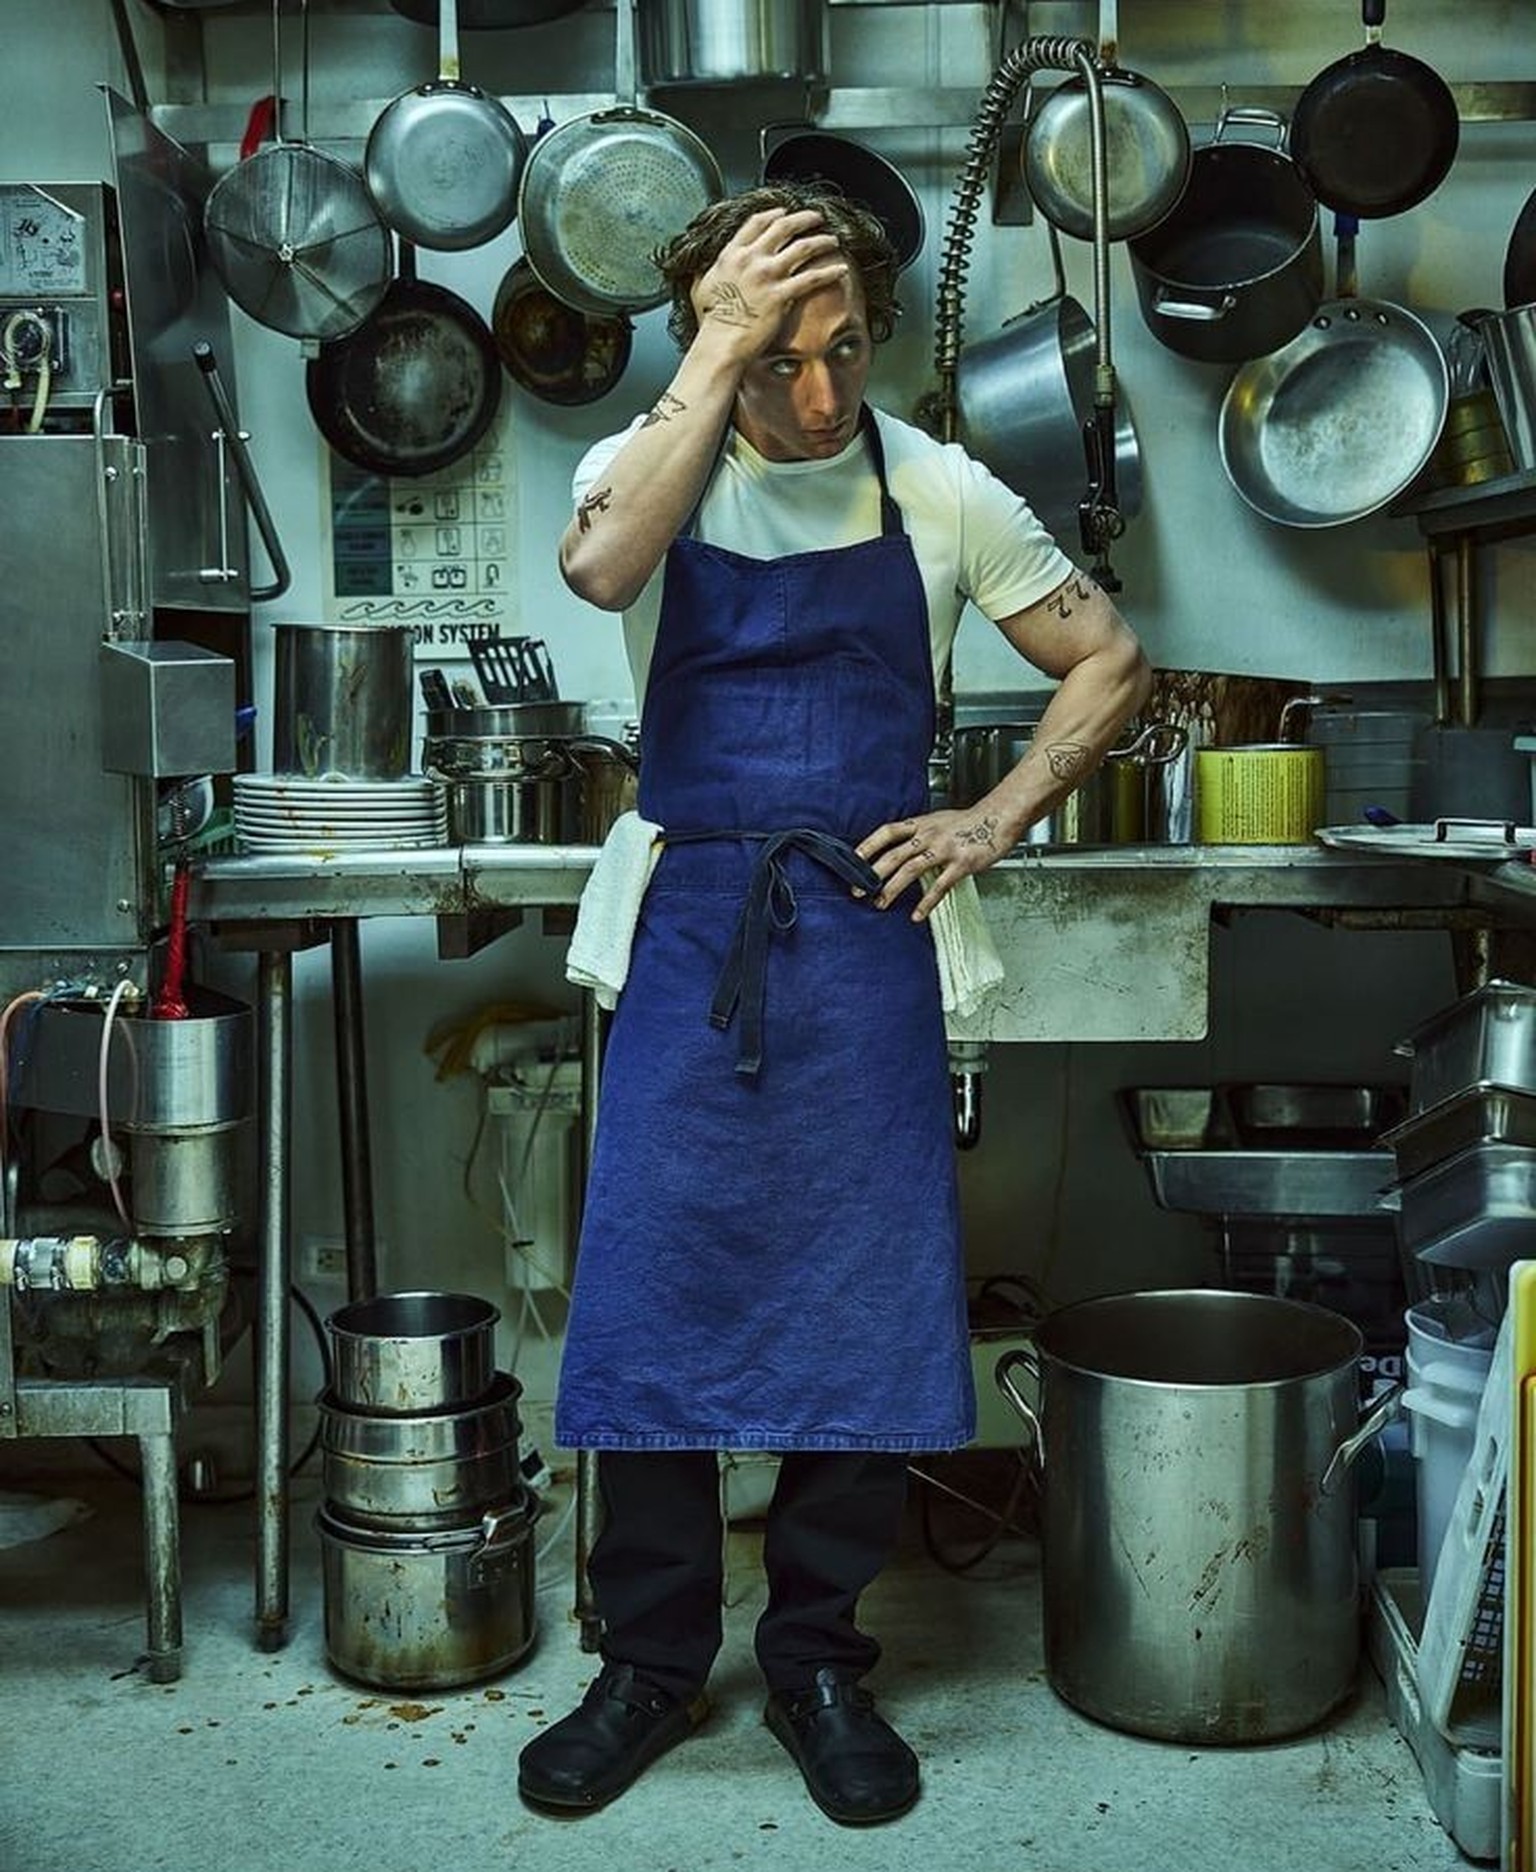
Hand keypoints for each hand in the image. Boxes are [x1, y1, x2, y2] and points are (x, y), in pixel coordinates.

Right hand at [690, 208, 848, 361]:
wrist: (721, 343)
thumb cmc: (712, 322)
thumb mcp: (703, 287)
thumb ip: (708, 271)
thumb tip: (705, 268)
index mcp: (732, 254)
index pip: (757, 223)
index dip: (774, 214)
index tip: (784, 212)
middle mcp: (751, 258)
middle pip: (783, 227)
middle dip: (803, 218)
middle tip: (816, 218)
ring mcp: (767, 275)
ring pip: (802, 247)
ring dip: (821, 241)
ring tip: (833, 240)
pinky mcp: (781, 295)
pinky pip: (811, 278)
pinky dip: (829, 271)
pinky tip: (840, 269)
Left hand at [856, 807, 1013, 921]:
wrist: (999, 817)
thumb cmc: (969, 821)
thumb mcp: (937, 821)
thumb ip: (917, 834)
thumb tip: (897, 848)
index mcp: (921, 824)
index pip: (887, 832)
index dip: (868, 846)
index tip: (852, 860)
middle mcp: (928, 835)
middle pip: (893, 855)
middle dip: (872, 874)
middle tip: (858, 890)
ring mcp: (944, 849)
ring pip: (910, 870)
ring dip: (892, 889)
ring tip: (880, 904)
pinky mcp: (960, 863)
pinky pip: (939, 886)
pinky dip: (926, 902)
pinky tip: (917, 914)